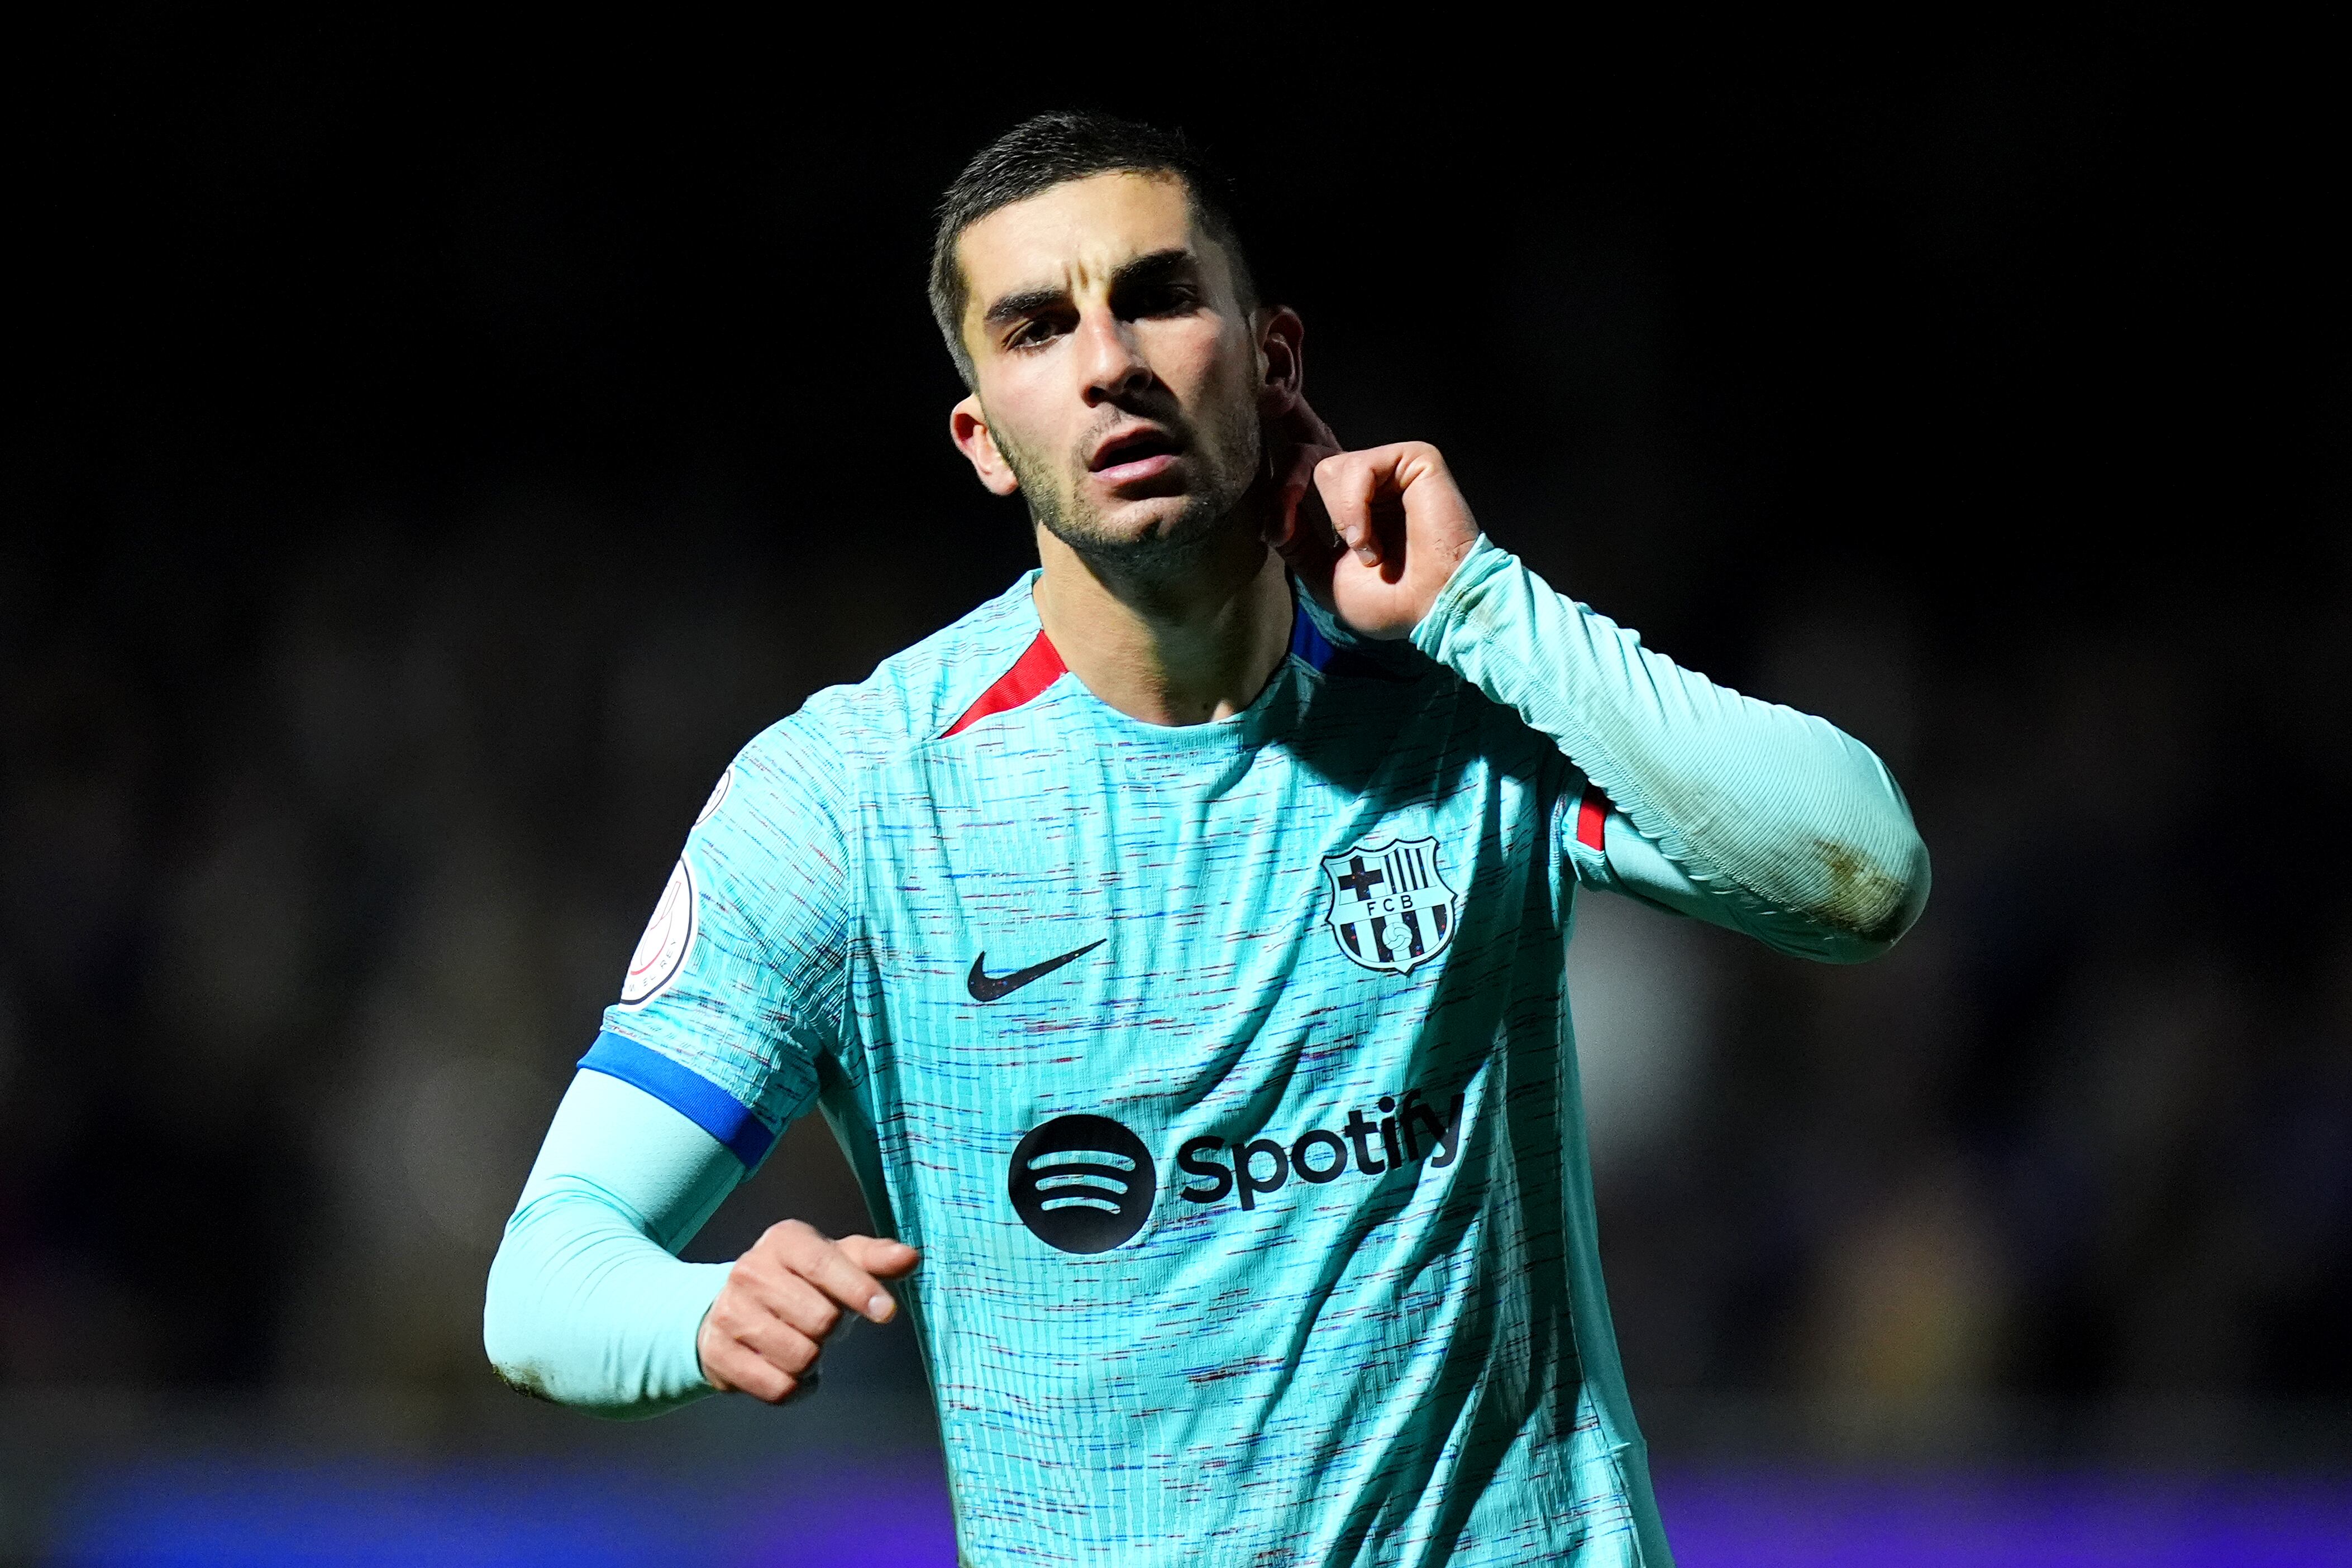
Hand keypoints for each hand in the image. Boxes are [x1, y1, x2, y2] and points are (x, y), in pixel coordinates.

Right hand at [697, 1219, 919, 1403]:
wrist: (735, 1308)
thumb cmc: (803, 1283)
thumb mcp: (838, 1261)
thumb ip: (876, 1259)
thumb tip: (910, 1257)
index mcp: (784, 1240)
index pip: (826, 1265)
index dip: (861, 1291)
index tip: (888, 1313)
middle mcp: (750, 1270)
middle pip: (820, 1320)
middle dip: (832, 1330)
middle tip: (821, 1323)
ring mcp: (728, 1312)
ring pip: (800, 1357)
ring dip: (813, 1360)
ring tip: (802, 1342)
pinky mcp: (717, 1354)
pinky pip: (778, 1388)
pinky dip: (796, 1387)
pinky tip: (787, 1367)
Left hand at [1265, 398, 1480, 641]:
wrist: (1432, 608)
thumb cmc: (1389, 601)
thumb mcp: (1321, 574)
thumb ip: (1294, 538)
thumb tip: (1270, 512)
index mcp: (1349, 501)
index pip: (1309, 455)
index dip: (1287, 422)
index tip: (1267, 399)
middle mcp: (1369, 479)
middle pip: (1306, 451)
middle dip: (1287, 484)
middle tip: (1283, 528)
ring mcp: (1390, 467)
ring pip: (1325, 465)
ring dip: (1338, 519)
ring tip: (1367, 552)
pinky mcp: (1413, 458)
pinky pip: (1356, 467)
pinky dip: (1354, 510)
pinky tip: (1370, 543)